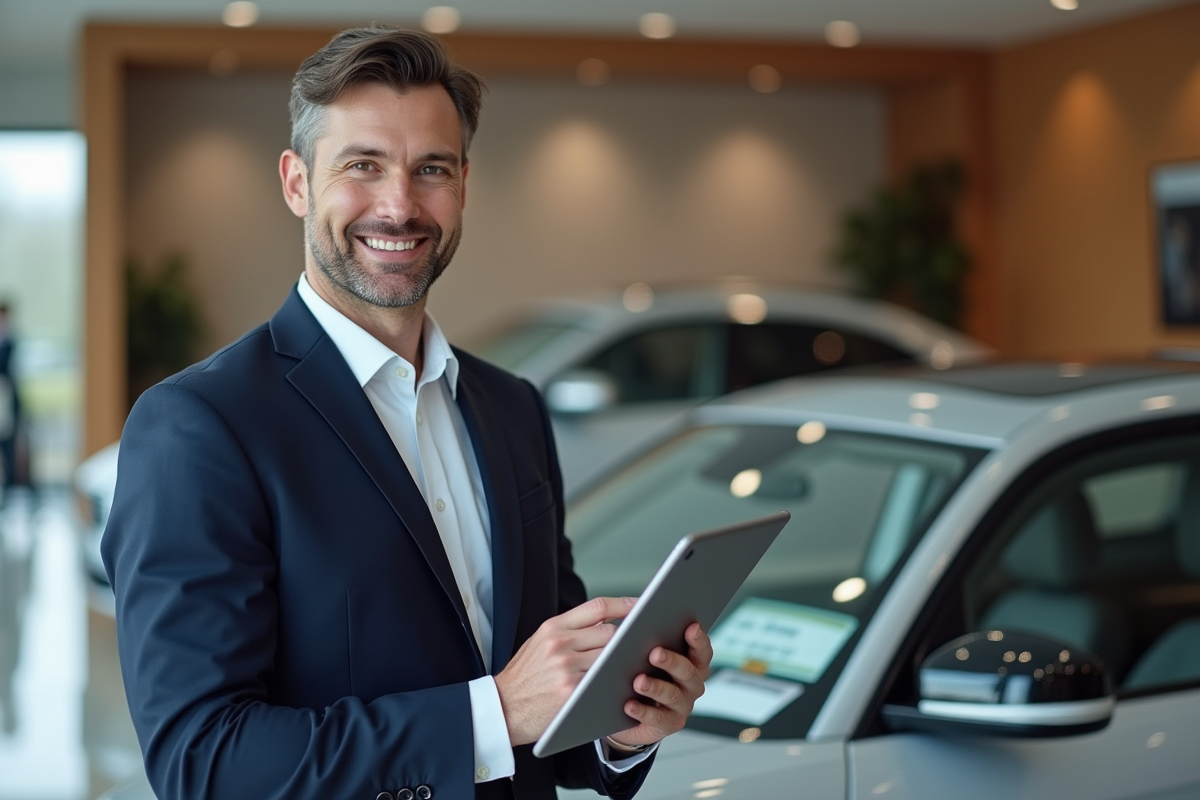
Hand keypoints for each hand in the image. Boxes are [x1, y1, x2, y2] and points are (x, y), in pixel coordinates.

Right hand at [495, 596, 636, 745]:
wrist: (502, 708)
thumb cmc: (524, 677)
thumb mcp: (540, 643)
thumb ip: (570, 631)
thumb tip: (607, 622)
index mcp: (553, 627)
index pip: (598, 607)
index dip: (625, 605)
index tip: (641, 606)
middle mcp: (560, 644)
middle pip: (610, 632)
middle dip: (624, 640)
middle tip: (636, 645)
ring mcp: (566, 668)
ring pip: (610, 657)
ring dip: (621, 662)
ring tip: (628, 666)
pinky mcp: (571, 692)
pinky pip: (603, 682)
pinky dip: (612, 682)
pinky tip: (617, 685)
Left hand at [608, 621, 711, 748]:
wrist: (624, 710)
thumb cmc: (639, 671)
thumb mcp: (645, 653)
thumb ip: (651, 639)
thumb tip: (641, 617)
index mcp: (691, 663)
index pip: (702, 651)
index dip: (698, 640)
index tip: (690, 627)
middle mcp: (692, 685)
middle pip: (688, 672)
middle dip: (672, 661)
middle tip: (655, 653)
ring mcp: (682, 706)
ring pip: (673, 695)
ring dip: (656, 687)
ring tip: (638, 681)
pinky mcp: (668, 725)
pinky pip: (658, 719)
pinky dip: (643, 711)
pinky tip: (629, 704)